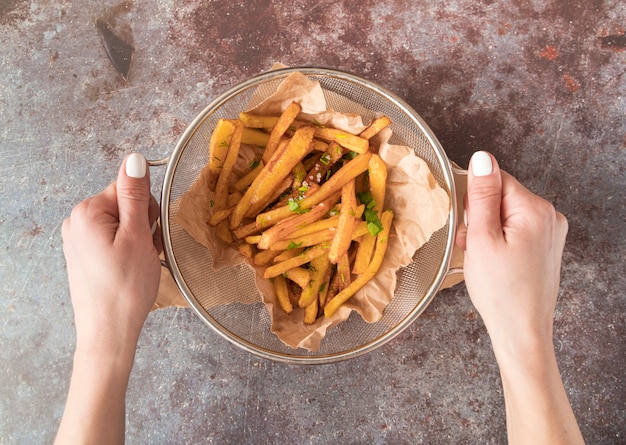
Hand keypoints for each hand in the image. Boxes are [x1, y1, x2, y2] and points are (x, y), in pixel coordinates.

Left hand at [56, 153, 161, 443]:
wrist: (109, 333)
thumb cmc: (125, 288)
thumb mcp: (137, 236)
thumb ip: (135, 195)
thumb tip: (135, 159)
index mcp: (87, 212)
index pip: (128, 189)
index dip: (148, 210)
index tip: (151, 234)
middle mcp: (77, 222)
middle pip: (125, 204)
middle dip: (144, 224)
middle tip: (148, 252)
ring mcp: (79, 240)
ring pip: (122, 223)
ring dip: (140, 239)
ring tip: (142, 263)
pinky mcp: (84, 255)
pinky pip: (113, 239)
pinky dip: (129, 249)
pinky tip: (133, 268)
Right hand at [456, 151, 582, 444]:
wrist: (521, 331)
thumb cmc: (500, 290)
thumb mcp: (482, 238)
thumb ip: (481, 195)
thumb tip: (482, 157)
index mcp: (535, 209)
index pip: (496, 180)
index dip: (473, 200)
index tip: (467, 226)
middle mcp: (550, 216)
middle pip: (501, 197)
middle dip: (480, 217)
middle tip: (472, 247)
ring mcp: (551, 232)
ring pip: (506, 214)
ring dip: (487, 230)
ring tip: (482, 258)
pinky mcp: (546, 246)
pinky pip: (516, 229)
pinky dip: (500, 241)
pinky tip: (494, 262)